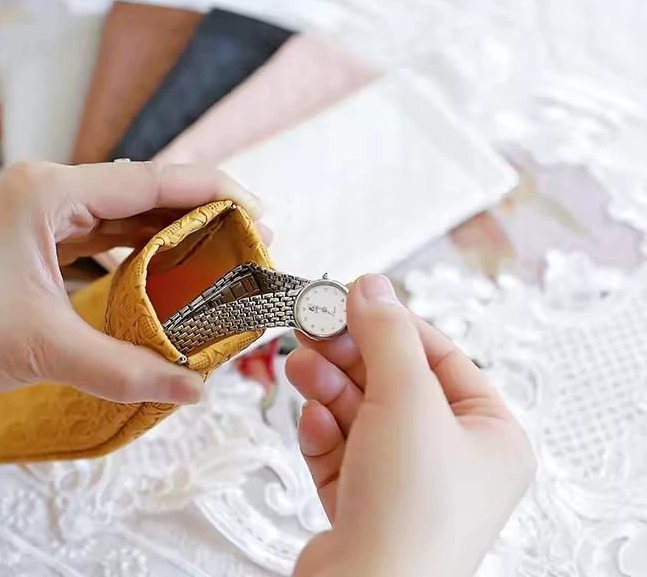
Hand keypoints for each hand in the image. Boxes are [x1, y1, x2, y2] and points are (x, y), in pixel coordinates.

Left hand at [0, 161, 261, 403]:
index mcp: (51, 192)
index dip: (212, 193)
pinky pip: (107, 228)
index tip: (259, 215)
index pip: (150, 181)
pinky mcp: (43, 231)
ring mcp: (46, 206)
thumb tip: (194, 390)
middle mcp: (52, 186)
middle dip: (202, 209)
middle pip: (146, 188)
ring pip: (128, 207)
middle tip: (253, 237)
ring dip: (176, 225)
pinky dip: (143, 243)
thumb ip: (124, 369)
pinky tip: (174, 262)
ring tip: (225, 248)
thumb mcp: (45, 348)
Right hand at [287, 275, 534, 576]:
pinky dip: (324, 434)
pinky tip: (314, 428)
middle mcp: (452, 461)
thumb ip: (387, 332)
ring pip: (360, 412)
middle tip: (309, 323)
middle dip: (349, 355)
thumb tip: (371, 284)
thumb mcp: (406, 396)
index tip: (349, 298)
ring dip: (328, 388)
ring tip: (300, 368)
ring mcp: (406, 485)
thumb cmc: (409, 505)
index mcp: (490, 437)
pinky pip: (341, 450)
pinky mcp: (364, 505)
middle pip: (392, 381)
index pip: (440, 356)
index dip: (392, 324)